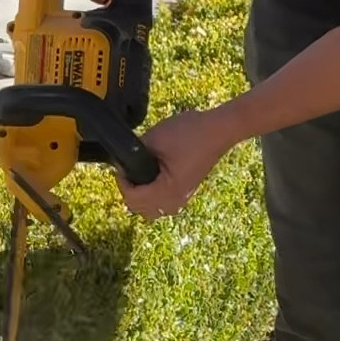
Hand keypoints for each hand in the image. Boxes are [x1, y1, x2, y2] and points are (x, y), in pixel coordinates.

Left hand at [117, 107, 235, 218]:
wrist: (218, 130)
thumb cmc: (190, 132)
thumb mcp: (155, 138)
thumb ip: (133, 152)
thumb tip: (121, 161)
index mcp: (168, 190)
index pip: (133, 199)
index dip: (122, 182)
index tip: (121, 166)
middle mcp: (175, 200)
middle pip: (140, 209)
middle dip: (130, 190)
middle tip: (128, 171)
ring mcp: (182, 199)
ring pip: (152, 211)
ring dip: (141, 196)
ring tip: (139, 176)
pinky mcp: (186, 193)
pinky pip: (163, 205)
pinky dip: (153, 196)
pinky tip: (152, 178)